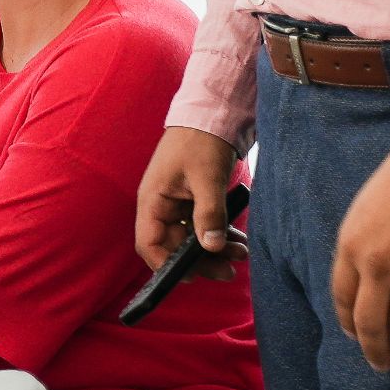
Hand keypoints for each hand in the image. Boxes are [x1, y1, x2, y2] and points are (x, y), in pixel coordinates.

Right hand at [134, 125, 240, 270]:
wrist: (212, 113)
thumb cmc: (201, 140)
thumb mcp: (207, 177)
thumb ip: (209, 213)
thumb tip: (212, 247)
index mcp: (153, 200)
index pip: (149, 244)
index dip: (165, 265)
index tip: (191, 276)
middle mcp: (161, 206)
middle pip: (174, 246)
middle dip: (201, 261)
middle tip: (229, 272)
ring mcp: (177, 204)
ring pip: (192, 238)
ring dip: (214, 250)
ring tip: (240, 256)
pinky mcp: (193, 200)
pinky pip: (203, 226)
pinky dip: (219, 234)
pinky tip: (238, 241)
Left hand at [331, 125, 389, 369]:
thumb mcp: (365, 208)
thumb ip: (361, 244)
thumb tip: (364, 278)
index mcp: (352, 247)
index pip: (343, 300)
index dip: (350, 326)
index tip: (357, 337)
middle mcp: (378, 266)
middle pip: (370, 326)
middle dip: (377, 353)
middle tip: (385, 366)